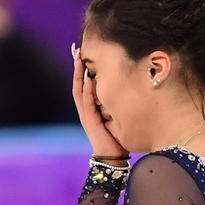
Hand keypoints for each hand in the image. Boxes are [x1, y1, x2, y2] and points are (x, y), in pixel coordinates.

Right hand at [71, 42, 128, 158]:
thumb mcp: (117, 116)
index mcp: (91, 106)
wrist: (112, 156)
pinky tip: (89, 79)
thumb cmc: (117, 137)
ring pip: (79, 90)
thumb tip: (129, 88)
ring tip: (79, 59)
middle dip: (77, 66)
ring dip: (79, 74)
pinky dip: (87, 90)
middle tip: (76, 49)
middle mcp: (86, 108)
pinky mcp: (90, 121)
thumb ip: (117, 104)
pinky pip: (87, 103)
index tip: (82, 52)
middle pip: (79, 82)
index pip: (85, 83)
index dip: (83, 68)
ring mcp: (86, 114)